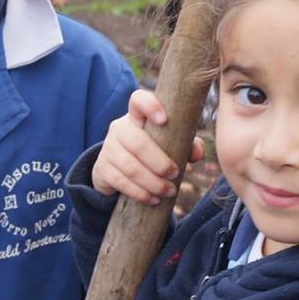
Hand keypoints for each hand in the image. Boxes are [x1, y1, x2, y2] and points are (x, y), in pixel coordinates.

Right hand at [93, 88, 202, 204]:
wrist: (116, 170)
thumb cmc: (151, 152)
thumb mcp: (168, 144)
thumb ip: (186, 144)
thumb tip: (196, 153)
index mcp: (137, 117)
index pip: (138, 100)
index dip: (150, 106)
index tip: (164, 120)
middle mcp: (120, 129)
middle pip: (137, 142)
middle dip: (159, 162)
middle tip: (174, 174)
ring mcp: (109, 148)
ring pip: (130, 166)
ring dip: (152, 182)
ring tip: (168, 191)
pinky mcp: (102, 169)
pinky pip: (121, 181)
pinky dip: (139, 193)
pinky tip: (152, 199)